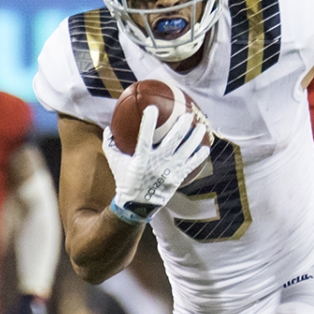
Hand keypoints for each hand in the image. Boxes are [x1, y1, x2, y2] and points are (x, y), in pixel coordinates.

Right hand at [106, 103, 210, 222]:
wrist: (137, 205)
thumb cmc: (125, 181)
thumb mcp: (115, 163)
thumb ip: (111, 145)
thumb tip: (108, 128)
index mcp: (141, 158)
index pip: (145, 137)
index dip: (148, 122)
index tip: (152, 108)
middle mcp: (158, 163)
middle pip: (173, 141)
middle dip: (181, 126)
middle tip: (188, 115)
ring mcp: (169, 171)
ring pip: (186, 151)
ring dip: (195, 138)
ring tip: (201, 127)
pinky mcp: (177, 178)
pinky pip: (191, 165)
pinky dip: (199, 157)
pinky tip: (206, 148)